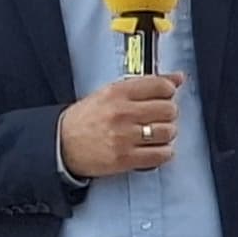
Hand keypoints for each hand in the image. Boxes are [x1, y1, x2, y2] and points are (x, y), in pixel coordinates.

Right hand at [59, 74, 182, 178]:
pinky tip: (153, 148)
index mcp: (116, 92)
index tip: (165, 96)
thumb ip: (144, 85)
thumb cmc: (84, 119)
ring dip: (166, 134)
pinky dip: (163, 152)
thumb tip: (177, 78)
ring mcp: (124, 136)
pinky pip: (162, 154)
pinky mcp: (125, 158)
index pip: (161, 85)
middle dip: (168, 114)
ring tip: (154, 134)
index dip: (168, 91)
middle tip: (158, 117)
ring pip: (168, 132)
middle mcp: (121, 113)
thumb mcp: (109, 94)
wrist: (60, 144)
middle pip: (169, 109)